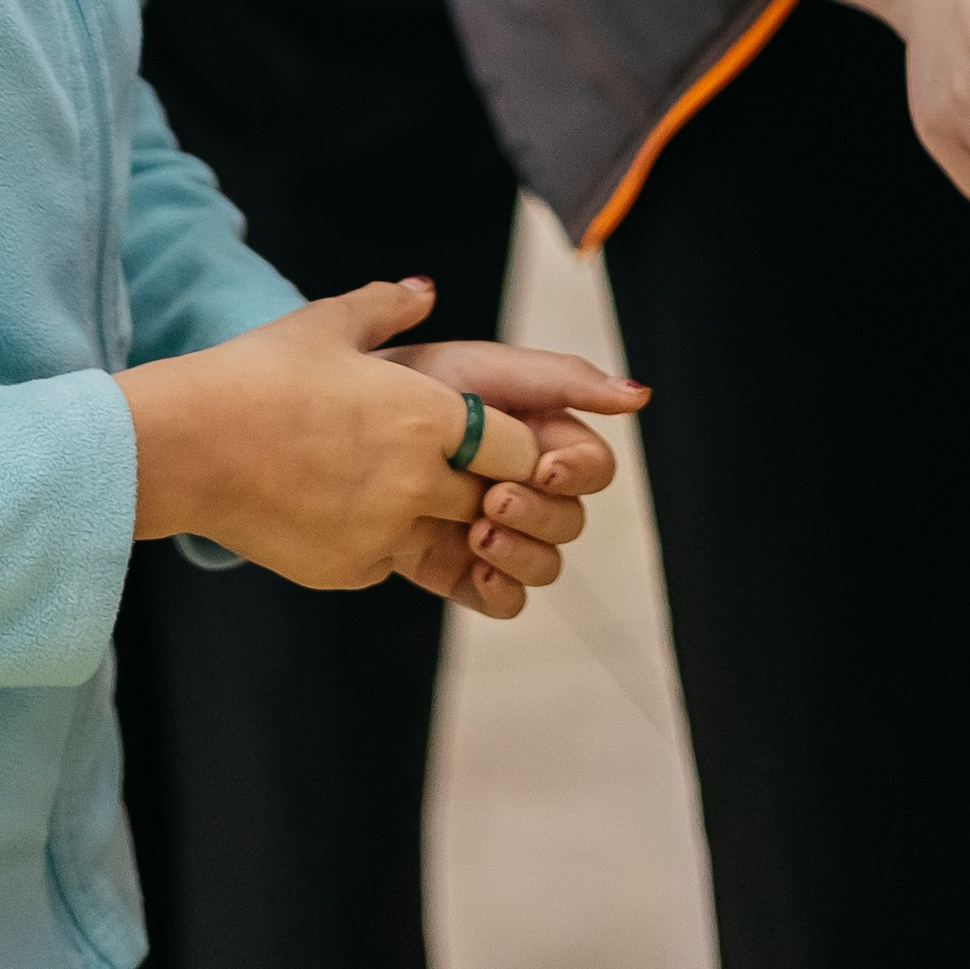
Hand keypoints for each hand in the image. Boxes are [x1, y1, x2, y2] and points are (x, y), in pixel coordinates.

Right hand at [117, 280, 546, 588]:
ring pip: (444, 537)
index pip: (519, 450)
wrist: (184, 445)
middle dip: (478, 485)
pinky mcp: (348, 569)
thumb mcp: (326, 324)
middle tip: (440, 462)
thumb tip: (424, 290)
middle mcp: (418, 481)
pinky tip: (339, 507)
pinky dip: (380, 541)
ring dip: (431, 516)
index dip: (509, 443)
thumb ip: (388, 306)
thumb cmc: (256, 374)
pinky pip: (389, 562)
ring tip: (382, 482)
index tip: (484, 436)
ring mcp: (384, 533)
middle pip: (491, 500)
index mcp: (428, 416)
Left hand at [391, 325, 644, 617]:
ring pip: (546, 565)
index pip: (593, 467)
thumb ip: (563, 378)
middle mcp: (523, 486)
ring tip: (474, 533)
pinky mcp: (455, 570)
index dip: (579, 470)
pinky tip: (475, 570)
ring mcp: (492, 531)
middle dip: (540, 512)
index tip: (543, 464)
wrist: (328, 420)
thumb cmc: (408, 380)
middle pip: (572, 520)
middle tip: (492, 500)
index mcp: (539, 435)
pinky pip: (504, 601)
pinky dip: (499, 591)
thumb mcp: (484, 367)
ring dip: (521, 553)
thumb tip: (640, 396)